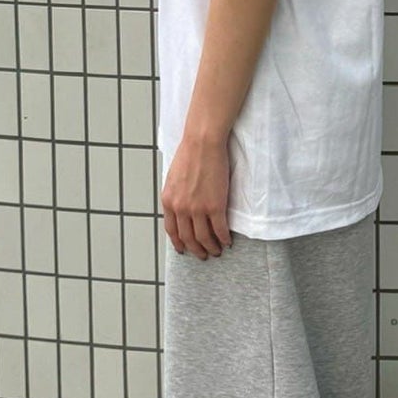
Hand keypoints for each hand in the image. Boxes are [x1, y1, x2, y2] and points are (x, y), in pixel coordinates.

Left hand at [161, 131, 233, 259]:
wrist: (202, 142)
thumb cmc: (189, 153)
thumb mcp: (173, 178)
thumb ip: (175, 195)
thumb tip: (180, 207)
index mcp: (168, 201)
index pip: (172, 230)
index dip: (179, 243)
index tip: (184, 249)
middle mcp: (181, 208)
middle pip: (188, 238)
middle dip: (196, 250)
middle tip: (203, 254)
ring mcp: (198, 208)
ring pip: (204, 238)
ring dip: (211, 248)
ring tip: (217, 250)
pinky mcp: (215, 205)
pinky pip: (220, 230)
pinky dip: (224, 238)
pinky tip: (228, 241)